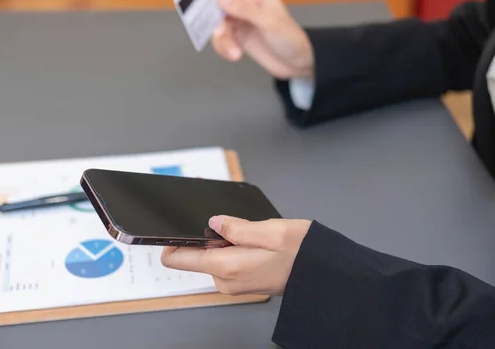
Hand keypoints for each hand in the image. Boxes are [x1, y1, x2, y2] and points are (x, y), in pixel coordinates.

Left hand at [161, 215, 311, 295]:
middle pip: (195, 252)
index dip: (172, 239)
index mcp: (227, 266)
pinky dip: (230, 244)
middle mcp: (225, 279)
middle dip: (204, 230)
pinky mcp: (240, 279)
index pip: (177, 258)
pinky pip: (223, 258)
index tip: (173, 223)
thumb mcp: (272, 231)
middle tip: (225, 213)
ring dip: (220, 236)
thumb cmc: (303, 254)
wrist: (323, 276)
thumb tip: (213, 222)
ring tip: (243, 223)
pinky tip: (248, 234)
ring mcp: (232, 281)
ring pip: (211, 253)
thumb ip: (237, 227)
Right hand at [211, 0, 314, 79]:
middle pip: (216, 1)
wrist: (296, 63)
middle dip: (214, 18)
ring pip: (216, 23)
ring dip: (222, 39)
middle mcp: (244, 3)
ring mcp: (239, 20)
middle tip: (220, 32)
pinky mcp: (236, 37)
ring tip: (234, 52)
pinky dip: (223, 48)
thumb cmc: (290, 38)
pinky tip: (235, 55)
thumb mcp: (269, 22)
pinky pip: (221, 39)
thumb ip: (244, 9)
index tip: (214, 0)